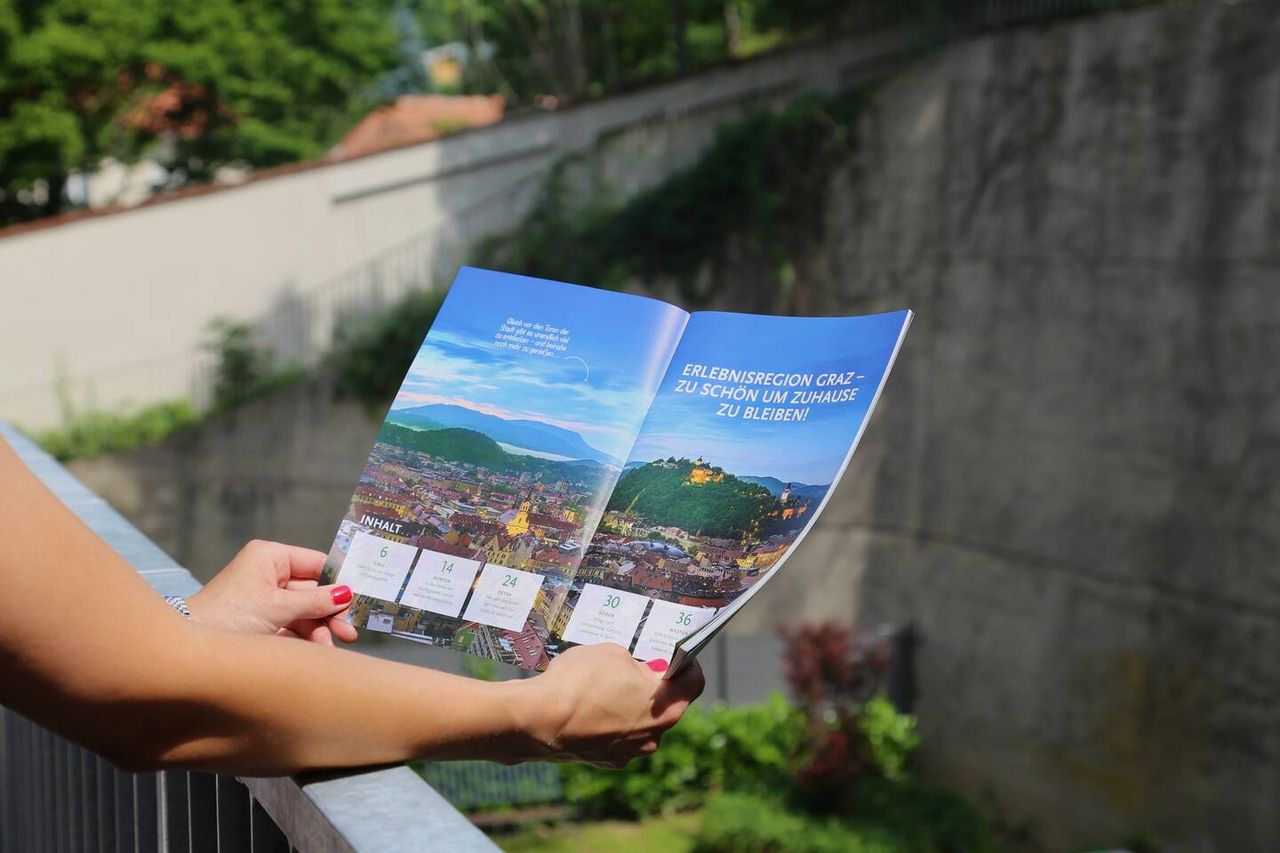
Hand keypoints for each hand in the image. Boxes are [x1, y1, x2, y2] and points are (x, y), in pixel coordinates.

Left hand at [186, 540, 357, 644]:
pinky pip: (293, 627)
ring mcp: (266, 599)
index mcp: (270, 557)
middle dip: (330, 613)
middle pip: (313, 591)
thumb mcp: (278, 607)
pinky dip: (306, 639)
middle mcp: (269, 574)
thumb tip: (347, 594)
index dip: (338, 581)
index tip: (358, 598)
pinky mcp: (262, 622)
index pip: (316, 563)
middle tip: (348, 631)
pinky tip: (319, 651)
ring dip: (320, 630)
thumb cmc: (228, 616)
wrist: (191, 650)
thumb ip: (316, 601)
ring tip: (330, 648)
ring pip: (305, 612)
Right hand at [521, 643, 704, 767]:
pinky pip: (616, 735)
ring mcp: (629, 753)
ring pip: (638, 722)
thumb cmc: (580, 681)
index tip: (676, 654)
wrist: (537, 720)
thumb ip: (635, 663)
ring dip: (629, 705)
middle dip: (652, 685)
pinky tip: (587, 705)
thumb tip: (637, 672)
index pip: (693, 683)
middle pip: (665, 706)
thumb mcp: (614, 653)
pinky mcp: (605, 761)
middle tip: (635, 665)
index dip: (686, 664)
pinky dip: (609, 721)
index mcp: (666, 709)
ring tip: (604, 685)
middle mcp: (654, 737)